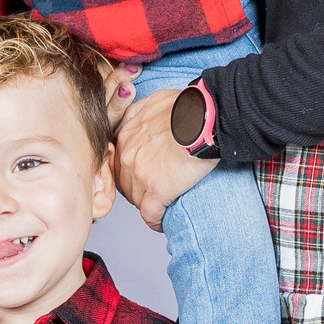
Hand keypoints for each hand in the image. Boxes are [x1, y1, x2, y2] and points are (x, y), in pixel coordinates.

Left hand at [113, 87, 215, 230]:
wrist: (203, 117)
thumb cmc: (188, 108)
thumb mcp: (155, 101)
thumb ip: (140, 112)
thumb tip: (141, 120)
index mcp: (127, 135)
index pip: (120, 162)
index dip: (132, 171)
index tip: (143, 176)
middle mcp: (127, 156)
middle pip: (125, 183)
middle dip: (137, 189)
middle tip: (153, 193)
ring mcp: (140, 175)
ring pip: (136, 200)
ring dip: (147, 205)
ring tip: (161, 207)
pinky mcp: (157, 191)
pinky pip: (150, 215)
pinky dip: (155, 221)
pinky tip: (162, 222)